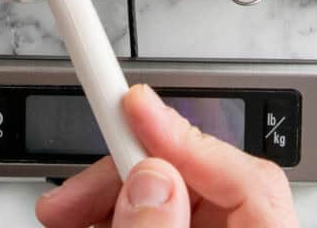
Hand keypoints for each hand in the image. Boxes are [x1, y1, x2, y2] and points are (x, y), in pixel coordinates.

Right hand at [37, 83, 298, 226]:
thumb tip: (151, 178)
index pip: (248, 175)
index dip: (182, 133)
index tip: (128, 101)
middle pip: (200, 180)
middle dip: (128, 173)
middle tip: (71, 193)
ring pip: (175, 199)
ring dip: (115, 195)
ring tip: (67, 213)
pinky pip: (166, 221)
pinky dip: (121, 217)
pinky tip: (89, 221)